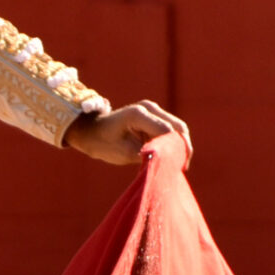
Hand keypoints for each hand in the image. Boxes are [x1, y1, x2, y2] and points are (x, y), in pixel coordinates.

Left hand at [64, 100, 189, 165]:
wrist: (91, 131)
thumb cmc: (102, 143)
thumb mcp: (123, 153)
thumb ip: (146, 154)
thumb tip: (167, 158)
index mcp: (138, 114)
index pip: (167, 132)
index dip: (174, 149)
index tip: (177, 167)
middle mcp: (148, 108)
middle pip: (178, 127)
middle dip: (183, 147)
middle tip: (183, 166)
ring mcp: (152, 109)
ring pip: (177, 128)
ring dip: (179, 145)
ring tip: (179, 164)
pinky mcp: (154, 115)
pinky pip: (170, 129)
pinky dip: (173, 142)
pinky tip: (172, 157)